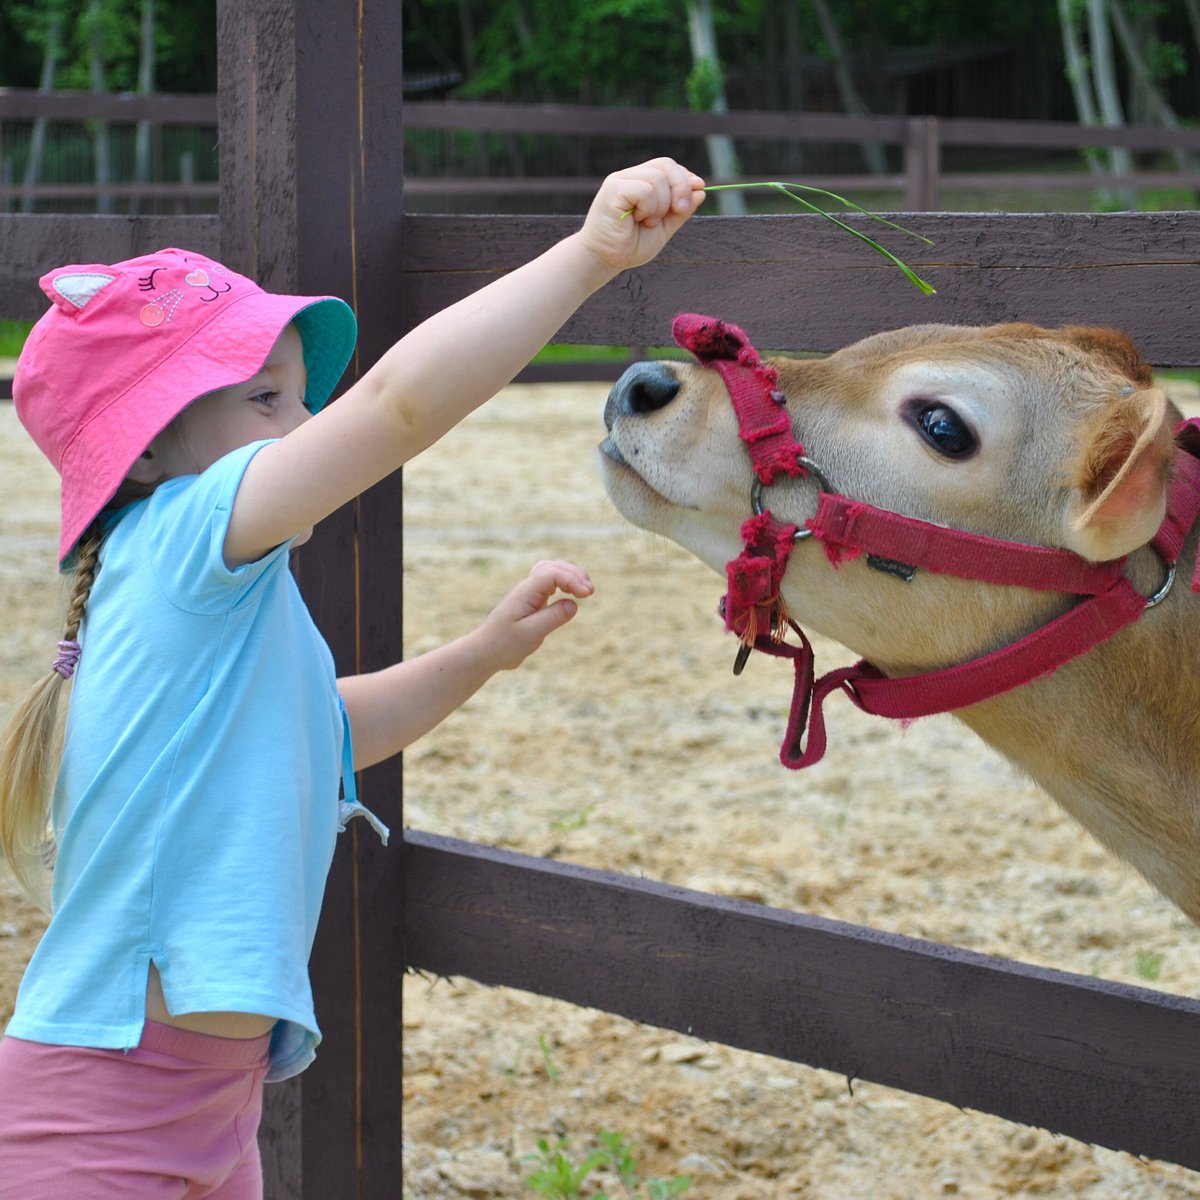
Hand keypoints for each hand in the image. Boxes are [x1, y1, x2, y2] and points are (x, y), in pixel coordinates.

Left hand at [477, 560, 594, 671]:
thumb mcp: (531, 634)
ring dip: (570, 576)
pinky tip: (572, 594)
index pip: (552, 574)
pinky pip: (550, 582)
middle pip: (554, 566)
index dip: (572, 579)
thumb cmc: (505, 644)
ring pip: (552, 571)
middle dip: (575, 574)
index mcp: (525, 592)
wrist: (486, 652)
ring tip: (585, 590)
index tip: (586, 595)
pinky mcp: (532, 601)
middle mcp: (527, 588)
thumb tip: (574, 604)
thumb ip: (552, 618)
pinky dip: (564, 583)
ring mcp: (529, 593)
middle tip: (590, 591)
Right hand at [577, 158, 705, 272]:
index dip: (686, 177)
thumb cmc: (630, 246)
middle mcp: (630, 177)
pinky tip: (638, 219)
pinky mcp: (613, 189)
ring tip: (648, 222)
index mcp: (641, 182)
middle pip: (666, 165)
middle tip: (679, 210)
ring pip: (657, 178)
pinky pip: (645, 189)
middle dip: (681, 187)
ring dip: (661, 205)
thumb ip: (680, 211)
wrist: (604, 260)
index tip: (699, 189)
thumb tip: (701, 190)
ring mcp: (620, 180)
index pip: (668, 167)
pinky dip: (649, 207)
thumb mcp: (663, 228)